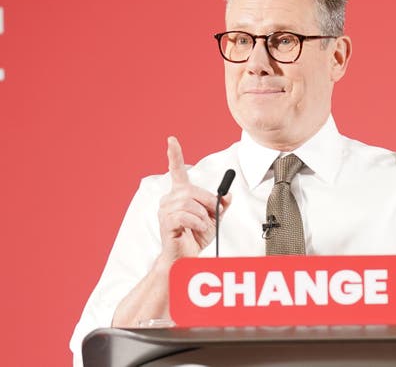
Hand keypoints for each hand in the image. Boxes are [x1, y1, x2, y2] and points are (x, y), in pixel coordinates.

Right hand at [157, 136, 229, 262]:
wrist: (187, 256)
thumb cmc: (196, 236)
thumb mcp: (215, 218)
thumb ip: (221, 204)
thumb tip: (228, 195)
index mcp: (180, 194)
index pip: (177, 170)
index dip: (174, 154)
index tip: (171, 140)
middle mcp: (170, 198)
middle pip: (192, 191)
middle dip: (208, 203)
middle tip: (213, 215)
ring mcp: (165, 210)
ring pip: (190, 204)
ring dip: (203, 216)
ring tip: (202, 226)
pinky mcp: (166, 222)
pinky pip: (186, 216)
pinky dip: (197, 223)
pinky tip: (197, 229)